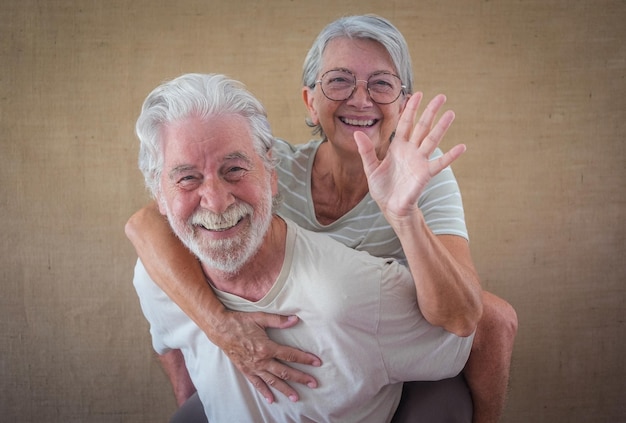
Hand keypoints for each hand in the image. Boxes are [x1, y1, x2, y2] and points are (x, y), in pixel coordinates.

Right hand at [214, 310, 321, 403]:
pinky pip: (257, 384)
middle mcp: (261, 360)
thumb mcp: (260, 318)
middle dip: (300, 378)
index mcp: (266, 347)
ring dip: (285, 389)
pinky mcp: (246, 370)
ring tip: (296, 397)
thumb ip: (278, 320)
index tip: (317, 362)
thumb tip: (295, 319)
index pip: (290, 354)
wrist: (220, 328)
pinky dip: (264, 392)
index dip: (305, 359)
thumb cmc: (240, 321)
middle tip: (313, 383)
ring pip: (272, 381)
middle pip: (285, 372)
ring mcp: (253, 367)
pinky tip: (272, 399)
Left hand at [354, 93, 465, 220]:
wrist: (390, 207)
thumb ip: (366, 151)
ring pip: (432, 140)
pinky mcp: (425, 173)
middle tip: (441, 96)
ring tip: (451, 113)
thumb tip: (357, 134)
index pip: (405, 123)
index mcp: (398, 146)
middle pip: (423, 126)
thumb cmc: (382, 188)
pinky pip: (440, 163)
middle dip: (431, 111)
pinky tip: (462, 147)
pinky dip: (451, 155)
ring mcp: (420, 161)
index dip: (411, 109)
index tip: (417, 94)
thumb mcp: (370, 168)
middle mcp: (411, 150)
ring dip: (442, 127)